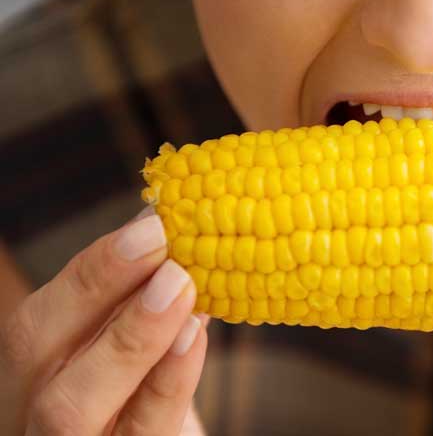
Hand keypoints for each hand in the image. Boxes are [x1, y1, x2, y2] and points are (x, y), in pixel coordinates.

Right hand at [0, 209, 208, 434]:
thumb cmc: (149, 415)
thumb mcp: (135, 365)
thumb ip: (142, 316)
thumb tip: (185, 234)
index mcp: (34, 383)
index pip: (39, 323)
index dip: (91, 270)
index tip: (150, 223)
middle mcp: (32, 421)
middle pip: (36, 351)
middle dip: (96, 286)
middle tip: (162, 241)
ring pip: (70, 404)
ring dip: (129, 335)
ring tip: (182, 286)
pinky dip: (166, 385)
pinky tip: (195, 339)